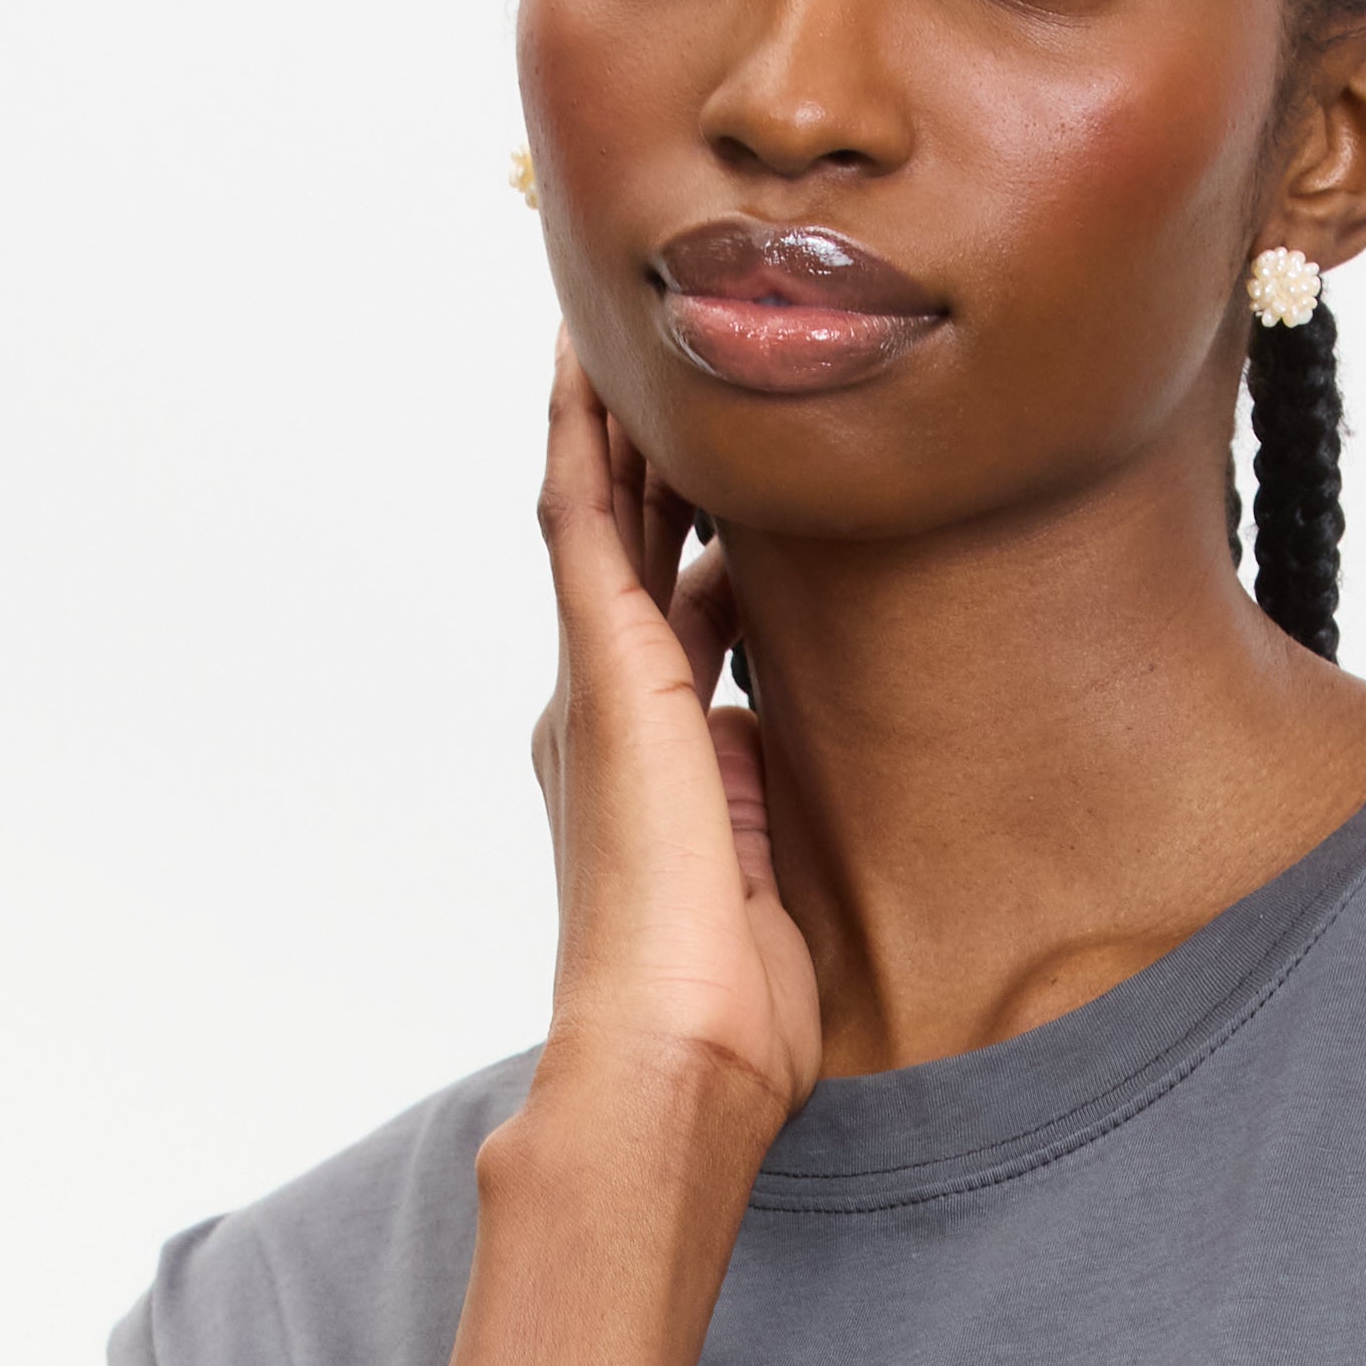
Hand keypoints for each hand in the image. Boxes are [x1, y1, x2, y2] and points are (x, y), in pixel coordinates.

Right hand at [529, 342, 819, 1134]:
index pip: (677, 604)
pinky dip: (584, 436)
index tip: (729, 459)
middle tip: (664, 343)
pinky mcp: (601, 673)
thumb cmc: (735, 1003)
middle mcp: (605, 705)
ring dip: (610, 413)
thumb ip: (770, 783)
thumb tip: (781, 722)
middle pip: (632, 538)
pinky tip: (588, 359)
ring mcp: (596, 683)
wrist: (680, 1051)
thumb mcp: (775, 863)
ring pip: (600, 506)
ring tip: (621, 314)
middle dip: (648, 445)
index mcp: (649, 751)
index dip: (698, 524)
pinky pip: (583, 520)